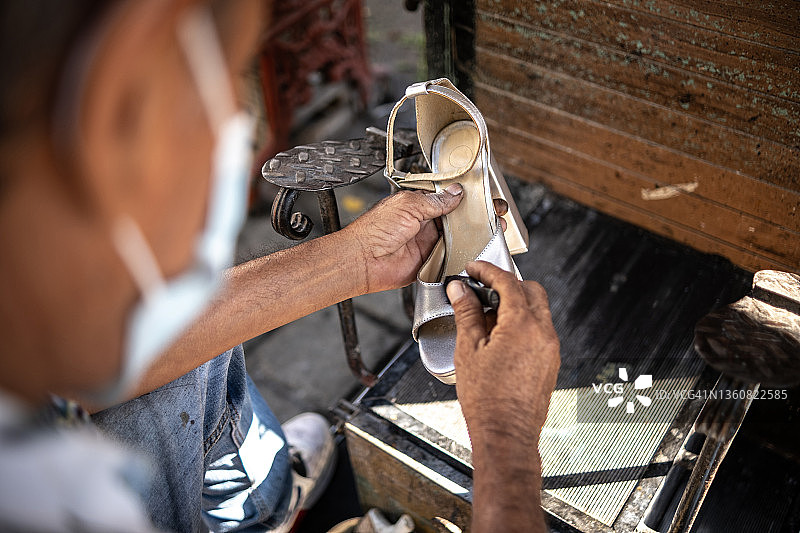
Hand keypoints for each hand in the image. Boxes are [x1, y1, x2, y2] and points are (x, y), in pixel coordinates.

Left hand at [341, 185, 463, 292]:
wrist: (364, 260)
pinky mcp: (427, 260)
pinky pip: (447, 257)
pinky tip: (461, 249)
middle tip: (475, 216)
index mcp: (415, 205)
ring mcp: (425, 242)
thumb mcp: (409, 205)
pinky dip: (454, 254)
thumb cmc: (374, 231)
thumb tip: (455, 192)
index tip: (472, 197)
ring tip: (470, 232)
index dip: (456, 198)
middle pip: (450, 219)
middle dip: (461, 218)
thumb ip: (435, 200)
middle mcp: (421, 223)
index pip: (442, 198)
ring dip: (459, 236)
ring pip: (452, 238)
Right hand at [448, 261, 558, 532]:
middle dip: (507, 284)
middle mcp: (544, 333)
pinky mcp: (550, 362)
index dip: (488, 271)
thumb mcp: (468, 349)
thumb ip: (467, 313)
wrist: (506, 435)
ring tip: (485, 316)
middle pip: (531, 291)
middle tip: (481, 288)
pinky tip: (498, 337)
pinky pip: (539, 330)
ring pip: (537, 311)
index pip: (508, 282)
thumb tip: (461, 290)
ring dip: (515, 304)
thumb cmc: (487, 400)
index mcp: (523, 325)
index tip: (473, 269)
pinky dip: (522, 323)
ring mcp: (550, 349)